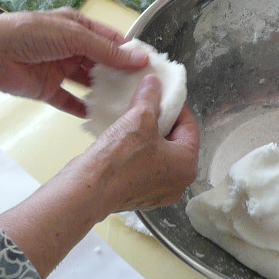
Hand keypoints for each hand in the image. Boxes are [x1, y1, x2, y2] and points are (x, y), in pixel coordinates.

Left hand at [0, 9, 149, 117]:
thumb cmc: (30, 34)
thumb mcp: (74, 36)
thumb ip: (106, 50)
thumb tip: (139, 58)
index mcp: (77, 26)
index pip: (110, 38)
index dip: (129, 51)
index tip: (150, 66)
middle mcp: (70, 46)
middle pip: (100, 62)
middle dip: (119, 74)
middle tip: (142, 89)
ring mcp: (59, 69)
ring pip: (87, 82)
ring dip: (103, 92)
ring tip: (126, 104)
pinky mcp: (47, 89)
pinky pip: (69, 101)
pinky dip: (82, 109)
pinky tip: (100, 116)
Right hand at [0, 75, 198, 277]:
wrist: (88, 190)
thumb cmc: (121, 157)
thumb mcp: (139, 118)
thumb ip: (150, 97)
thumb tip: (154, 81)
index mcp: (187, 165)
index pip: (190, 127)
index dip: (176, 107)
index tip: (162, 95)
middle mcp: (178, 183)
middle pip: (175, 142)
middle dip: (162, 122)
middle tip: (146, 107)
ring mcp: (158, 193)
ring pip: (159, 156)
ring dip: (148, 138)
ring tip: (133, 122)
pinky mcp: (139, 197)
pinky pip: (144, 169)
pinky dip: (137, 155)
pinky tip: (123, 142)